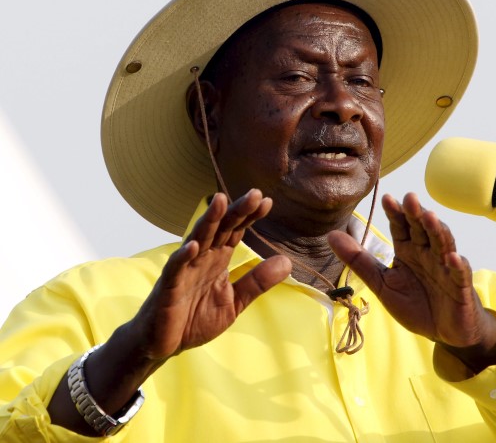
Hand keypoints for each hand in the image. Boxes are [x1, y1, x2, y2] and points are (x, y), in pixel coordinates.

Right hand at [49, 189, 291, 433]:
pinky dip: (182, 257)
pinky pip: (174, 269)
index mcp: (217, 260)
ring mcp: (183, 271)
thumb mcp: (234, 302)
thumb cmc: (195, 319)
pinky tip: (193, 245)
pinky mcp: (168, 288)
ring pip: (196, 239)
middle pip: (219, 229)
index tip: (267, 202)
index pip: (235, 232)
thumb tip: (288, 262)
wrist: (163, 345)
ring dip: (208, 220)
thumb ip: (257, 282)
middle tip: (254, 193)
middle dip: (235, 211)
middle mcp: (200, 259)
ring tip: (220, 200)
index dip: (249, 217)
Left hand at [328, 193, 495, 369]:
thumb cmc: (416, 304)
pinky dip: (457, 264)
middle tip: (409, 198)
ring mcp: (445, 267)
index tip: (387, 199)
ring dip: (437, 230)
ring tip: (430, 217)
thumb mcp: (382, 283)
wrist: (445, 333)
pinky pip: (460, 273)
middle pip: (422, 229)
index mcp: (408, 251)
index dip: (395, 213)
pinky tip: (452, 257)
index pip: (401, 227)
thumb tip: (330, 235)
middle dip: (416, 214)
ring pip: (442, 244)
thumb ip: (358, 260)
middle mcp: (427, 253)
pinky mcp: (461, 286)